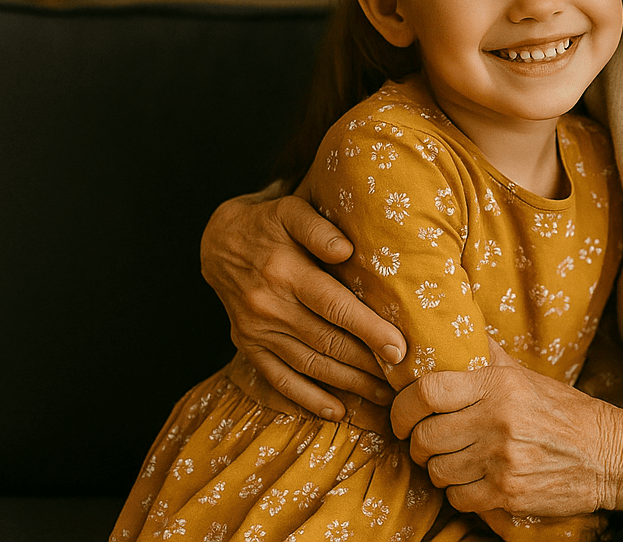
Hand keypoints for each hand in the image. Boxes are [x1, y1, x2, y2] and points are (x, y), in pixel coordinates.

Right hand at [200, 187, 407, 417]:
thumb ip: (318, 229)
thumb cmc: (269, 223)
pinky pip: (278, 379)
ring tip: (384, 398)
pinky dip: (307, 399)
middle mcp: (268, 306)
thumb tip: (346, 250)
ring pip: (308, 365)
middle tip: (405, 381)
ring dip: (347, 386)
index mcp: (285, 271)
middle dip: (368, 365)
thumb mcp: (291, 210)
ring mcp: (256, 331)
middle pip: (326, 342)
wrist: (217, 242)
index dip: (368, 330)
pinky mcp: (248, 346)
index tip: (399, 350)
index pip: (334, 306)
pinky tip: (337, 412)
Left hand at [391, 340, 622, 517]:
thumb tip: (455, 328)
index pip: (427, 390)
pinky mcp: (508, 493)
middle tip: (429, 442)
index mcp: (499, 386)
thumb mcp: (527, 376)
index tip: (402, 416)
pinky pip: (458, 498)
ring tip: (457, 461)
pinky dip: (460, 493)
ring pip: (437, 471)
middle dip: (419, 443)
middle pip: (425, 436)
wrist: (609, 454)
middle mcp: (497, 421)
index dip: (402, 406)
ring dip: (440, 469)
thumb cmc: (565, 412)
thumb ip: (488, 358)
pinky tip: (474, 481)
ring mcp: (502, 461)